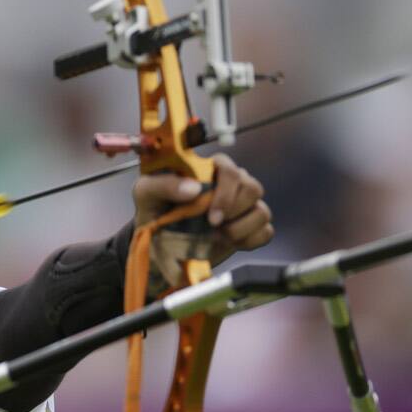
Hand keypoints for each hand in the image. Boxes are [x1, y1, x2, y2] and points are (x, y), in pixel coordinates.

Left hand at [132, 153, 273, 261]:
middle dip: (234, 211)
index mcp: (209, 170)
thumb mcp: (146, 193)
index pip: (231, 170)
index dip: (226, 193)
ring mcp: (241, 207)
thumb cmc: (154, 209)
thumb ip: (163, 185)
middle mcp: (230, 185)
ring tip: (217, 235)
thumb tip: (192, 189)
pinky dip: (249, 240)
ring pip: (262, 212)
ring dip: (240, 228)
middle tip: (212, 226)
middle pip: (253, 188)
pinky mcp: (247, 228)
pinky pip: (265, 231)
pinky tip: (228, 242)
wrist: (157, 242)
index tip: (211, 216)